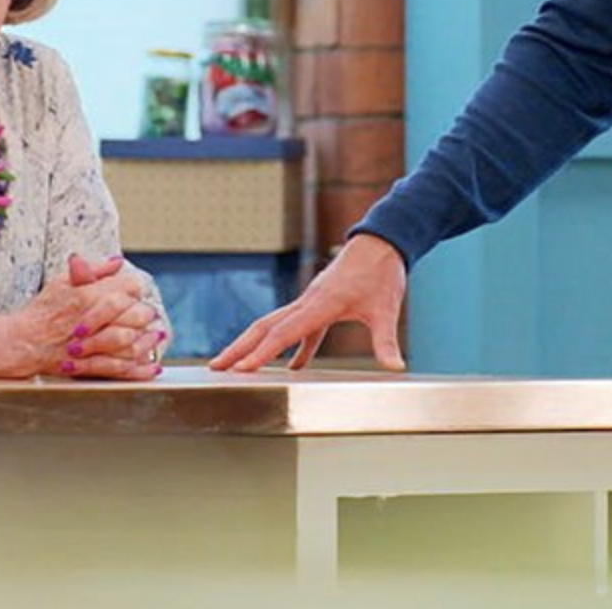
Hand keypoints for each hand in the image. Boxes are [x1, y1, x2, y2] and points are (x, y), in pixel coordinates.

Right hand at [0, 254, 164, 378]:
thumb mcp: (63, 282)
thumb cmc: (43, 310)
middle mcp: (91, 320)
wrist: (23, 341)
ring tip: (155, 337)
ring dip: (147, 340)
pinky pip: (120, 368)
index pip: (127, 287)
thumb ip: (93, 270)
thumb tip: (118, 262)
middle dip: (146, 314)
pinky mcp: (88, 365)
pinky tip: (152, 367)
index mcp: (87, 295)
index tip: (136, 293)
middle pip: (135, 315)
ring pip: (131, 342)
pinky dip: (139, 369)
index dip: (135, 289)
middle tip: (150, 315)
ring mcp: (90, 345)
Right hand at [208, 234, 406, 371]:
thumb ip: (386, 341)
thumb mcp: (386, 309)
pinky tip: (294, 367)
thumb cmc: (382, 272)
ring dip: (252, 344)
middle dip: (239, 348)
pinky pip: (296, 327)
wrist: (381, 242)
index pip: (285, 332)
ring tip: (233, 365)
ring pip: (272, 324)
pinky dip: (289, 346)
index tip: (242, 369)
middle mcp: (308, 301)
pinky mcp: (317, 303)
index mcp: (321, 303)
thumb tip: (395, 367)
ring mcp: (309, 301)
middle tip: (216, 367)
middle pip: (265, 327)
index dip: (263, 353)